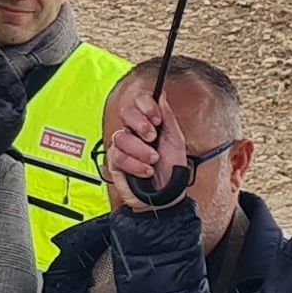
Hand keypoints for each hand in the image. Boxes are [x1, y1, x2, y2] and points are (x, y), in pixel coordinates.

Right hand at [105, 94, 198, 217]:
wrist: (166, 196)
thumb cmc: (172, 170)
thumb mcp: (176, 141)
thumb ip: (168, 118)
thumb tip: (162, 96)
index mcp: (149, 123)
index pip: (139, 102)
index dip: (146, 106)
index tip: (157, 118)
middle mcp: (134, 132)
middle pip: (126, 113)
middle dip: (141, 124)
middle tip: (152, 137)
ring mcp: (123, 147)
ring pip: (122, 137)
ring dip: (141, 150)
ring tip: (153, 160)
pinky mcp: (115, 162)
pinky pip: (118, 156)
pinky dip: (135, 164)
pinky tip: (145, 170)